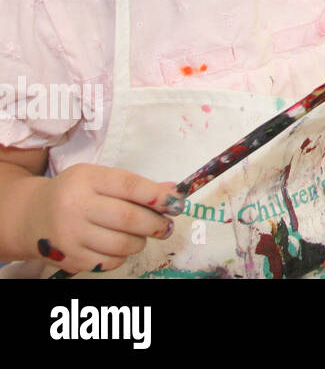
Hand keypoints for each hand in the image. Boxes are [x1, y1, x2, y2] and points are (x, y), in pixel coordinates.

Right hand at [23, 164, 180, 273]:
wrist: (31, 215)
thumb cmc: (74, 193)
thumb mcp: (100, 179)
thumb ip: (135, 186)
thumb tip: (172, 192)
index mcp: (86, 179)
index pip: (130, 186)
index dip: (158, 196)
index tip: (177, 203)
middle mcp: (75, 207)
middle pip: (129, 219)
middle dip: (156, 224)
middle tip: (165, 226)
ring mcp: (70, 235)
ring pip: (122, 244)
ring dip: (140, 241)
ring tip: (140, 235)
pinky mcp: (69, 258)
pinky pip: (109, 262)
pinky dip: (122, 256)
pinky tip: (117, 246)